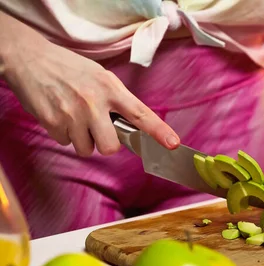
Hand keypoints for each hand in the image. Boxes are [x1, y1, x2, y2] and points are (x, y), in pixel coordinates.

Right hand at [1, 37, 179, 156]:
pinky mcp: (53, 122)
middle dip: (105, 144)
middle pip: (111, 146)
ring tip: (74, 117)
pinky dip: (63, 133)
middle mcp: (94, 102)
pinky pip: (66, 143)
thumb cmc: (69, 69)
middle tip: (96, 128)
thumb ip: (117, 100)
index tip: (173, 144)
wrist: (30, 59)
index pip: (140, 114)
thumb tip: (133, 125)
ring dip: (82, 139)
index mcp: (111, 88)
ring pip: (86, 149)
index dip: (158, 131)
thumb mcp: (100, 76)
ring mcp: (73, 114)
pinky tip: (59, 115)